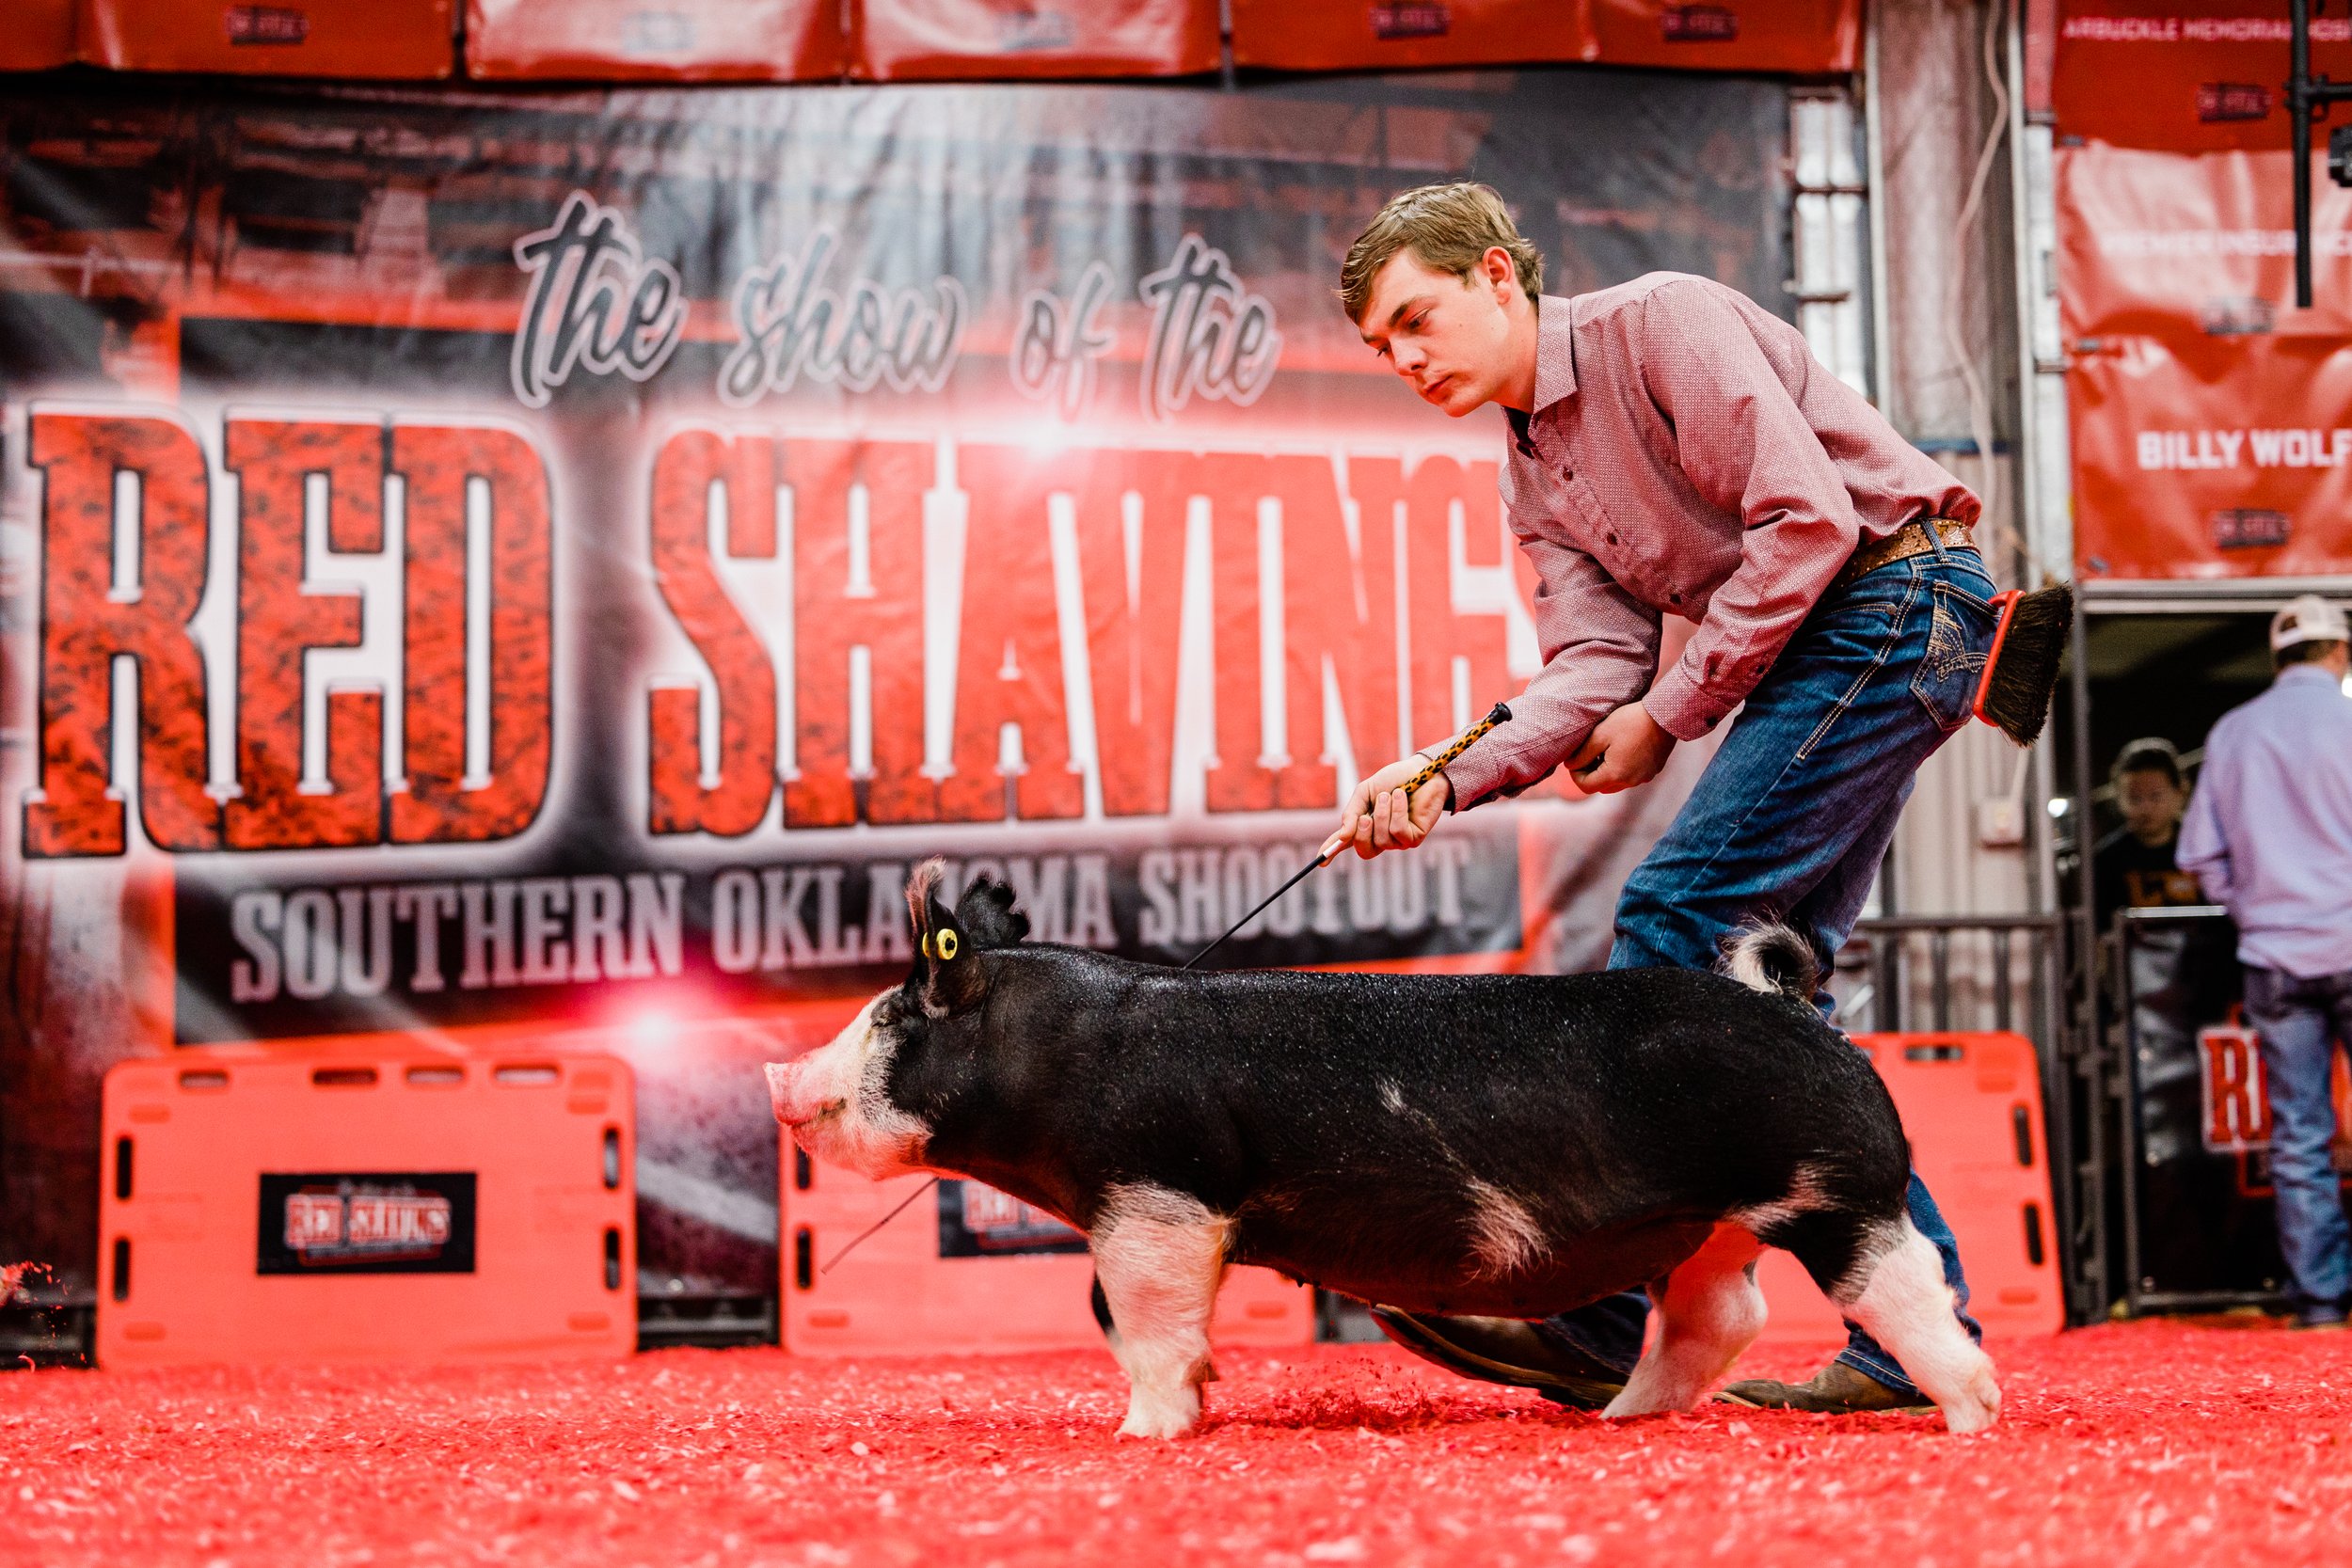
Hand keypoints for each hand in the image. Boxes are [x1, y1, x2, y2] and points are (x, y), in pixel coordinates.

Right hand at [1329, 755, 1451, 859]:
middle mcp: (1381, 837)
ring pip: (1382, 838)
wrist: (1421, 771)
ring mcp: (1398, 841)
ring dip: (1383, 812)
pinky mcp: (1414, 838)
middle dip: (1362, 832)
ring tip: (1390, 794)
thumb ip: (1351, 813)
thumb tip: (1342, 837)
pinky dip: (1398, 811)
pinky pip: (1398, 830)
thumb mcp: (1365, 792)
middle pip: (1364, 850)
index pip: (1347, 843)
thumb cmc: (1394, 780)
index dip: (1332, 853)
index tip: (1321, 862)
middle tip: (1365, 815)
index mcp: (1366, 826)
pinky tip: (1402, 797)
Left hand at [1566, 702, 1675, 793]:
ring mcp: (1643, 778)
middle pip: (1601, 787)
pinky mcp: (1653, 771)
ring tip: (1606, 750)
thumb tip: (1570, 766)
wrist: (1665, 715)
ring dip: (1607, 772)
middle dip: (1591, 773)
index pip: (1586, 786)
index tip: (1576, 758)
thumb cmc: (1630, 722)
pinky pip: (1631, 777)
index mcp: (1615, 775)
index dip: (1575, 774)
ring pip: (1616, 783)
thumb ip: (1582, 754)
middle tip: (1590, 753)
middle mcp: (1630, 782)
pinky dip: (1622, 769)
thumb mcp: (1600, 735)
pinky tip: (1623, 749)